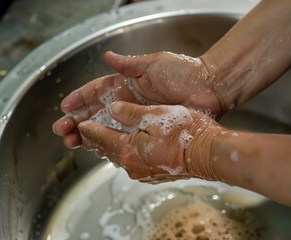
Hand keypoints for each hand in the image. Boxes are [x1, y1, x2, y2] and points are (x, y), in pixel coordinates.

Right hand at [53, 51, 221, 148]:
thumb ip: (129, 65)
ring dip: (88, 134)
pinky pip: (124, 138)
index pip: (98, 92)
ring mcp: (137, 117)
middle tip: (62, 130)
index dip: (80, 99)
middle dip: (78, 121)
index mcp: (128, 84)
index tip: (65, 107)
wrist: (209, 88)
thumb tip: (107, 57)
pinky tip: (97, 150)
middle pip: (97, 113)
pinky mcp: (148, 129)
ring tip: (72, 142)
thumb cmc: (184, 72)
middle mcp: (129, 101)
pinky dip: (109, 144)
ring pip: (107, 127)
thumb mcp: (154, 64)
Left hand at [77, 101, 223, 182]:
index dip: (90, 129)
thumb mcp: (154, 115)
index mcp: (129, 150)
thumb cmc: (186, 132)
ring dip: (111, 147)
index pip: (102, 138)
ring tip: (103, 139)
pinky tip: (128, 148)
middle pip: (108, 150)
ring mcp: (144, 172)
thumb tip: (113, 110)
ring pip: (121, 157)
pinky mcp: (156, 174)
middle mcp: (133, 165)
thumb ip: (130, 112)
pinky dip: (127, 152)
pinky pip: (134, 161)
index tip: (80, 125)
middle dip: (95, 140)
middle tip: (84, 133)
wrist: (210, 153)